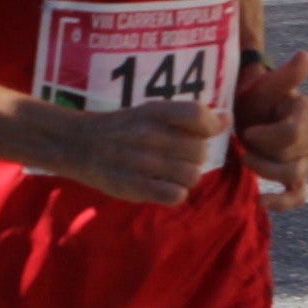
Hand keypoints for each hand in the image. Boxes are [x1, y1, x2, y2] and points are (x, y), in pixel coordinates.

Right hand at [53, 101, 225, 205]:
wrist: (79, 144)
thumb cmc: (124, 128)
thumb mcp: (153, 112)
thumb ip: (189, 117)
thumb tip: (228, 119)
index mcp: (155, 112)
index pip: (198, 116)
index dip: (211, 126)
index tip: (205, 133)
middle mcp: (148, 134)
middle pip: (200, 151)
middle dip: (196, 157)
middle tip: (180, 157)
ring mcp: (140, 162)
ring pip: (192, 175)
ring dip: (187, 177)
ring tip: (172, 173)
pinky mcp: (133, 187)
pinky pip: (175, 195)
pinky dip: (175, 193)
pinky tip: (164, 187)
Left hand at [233, 49, 307, 209]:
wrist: (247, 110)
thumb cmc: (254, 96)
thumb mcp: (265, 85)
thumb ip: (286, 75)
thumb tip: (306, 55)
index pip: (293, 134)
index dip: (267, 137)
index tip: (248, 130)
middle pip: (292, 157)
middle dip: (265, 152)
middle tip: (246, 139)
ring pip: (293, 175)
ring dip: (266, 171)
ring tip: (247, 159)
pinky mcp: (299, 175)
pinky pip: (298, 195)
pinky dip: (282, 202)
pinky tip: (262, 201)